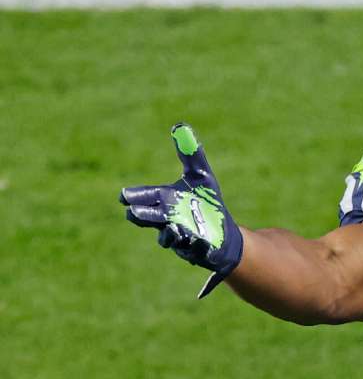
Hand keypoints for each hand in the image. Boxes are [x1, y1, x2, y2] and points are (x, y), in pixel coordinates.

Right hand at [119, 123, 243, 297]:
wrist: (222, 233)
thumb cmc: (207, 203)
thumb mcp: (201, 176)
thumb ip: (191, 155)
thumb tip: (180, 126)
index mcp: (167, 202)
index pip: (150, 197)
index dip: (137, 197)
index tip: (123, 195)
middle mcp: (170, 221)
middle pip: (153, 218)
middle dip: (144, 216)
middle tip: (132, 214)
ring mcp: (181, 238)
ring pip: (170, 237)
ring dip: (170, 233)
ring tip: (173, 228)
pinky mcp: (196, 251)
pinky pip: (192, 250)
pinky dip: (192, 246)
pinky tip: (196, 240)